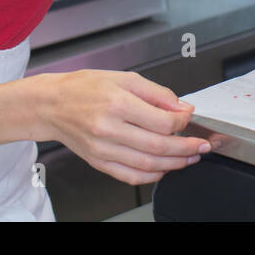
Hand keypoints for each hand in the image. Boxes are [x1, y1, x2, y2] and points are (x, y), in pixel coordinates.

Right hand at [37, 70, 210, 184]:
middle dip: (188, 148)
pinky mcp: (99, 162)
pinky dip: (153, 176)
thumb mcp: (125, 78)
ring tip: (190, 157)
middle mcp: (110, 129)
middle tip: (202, 145)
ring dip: (175, 164)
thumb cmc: (85, 87)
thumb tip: (182, 108)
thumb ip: (157, 94)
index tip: (190, 118)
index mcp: (118, 103)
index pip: (163, 121)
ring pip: (148, 165)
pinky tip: (165, 168)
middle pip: (160, 146)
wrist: (51, 104)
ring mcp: (103, 149)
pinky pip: (131, 176)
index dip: (184, 123)